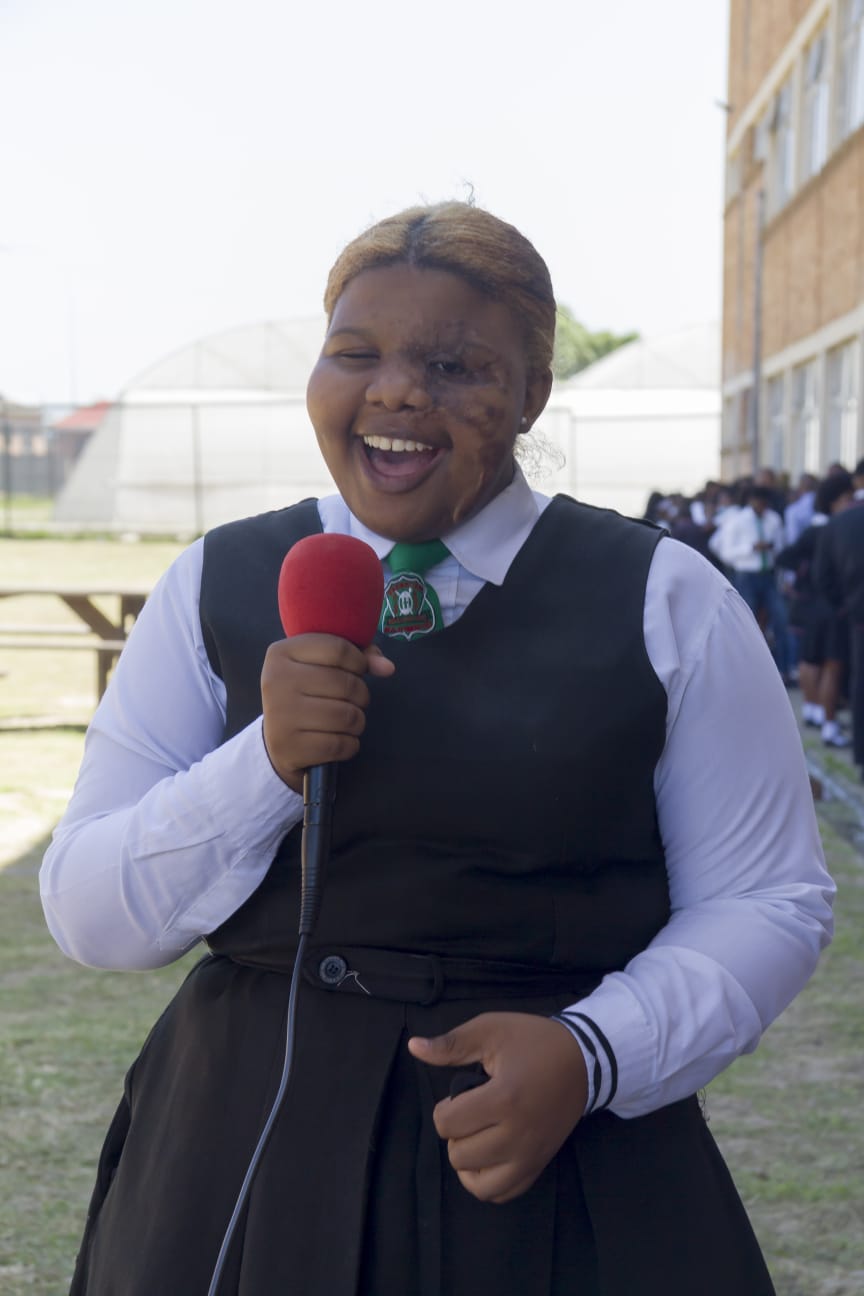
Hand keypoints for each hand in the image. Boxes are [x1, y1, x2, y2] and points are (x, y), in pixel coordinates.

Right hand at [261, 634, 394, 792]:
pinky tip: (338, 740)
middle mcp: (276, 681)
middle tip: (353, 701)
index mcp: (281, 653)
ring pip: (347, 717)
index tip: (357, 670)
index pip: (338, 649)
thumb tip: (388, 668)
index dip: (359, 661)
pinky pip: (341, 745)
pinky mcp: (289, 747)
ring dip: (358, 721)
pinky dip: (349, 744)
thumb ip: (358, 656)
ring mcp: (280, 715)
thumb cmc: (306, 693)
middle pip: (346, 684)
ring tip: (348, 720)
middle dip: (361, 695)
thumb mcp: (322, 664)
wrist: (275, 739)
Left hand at [408, 1012, 587, 1203]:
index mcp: (503, 1099)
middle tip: (472, 1111)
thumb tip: (413, 1047)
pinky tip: (488, 1156)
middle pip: (459, 1155)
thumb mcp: (491, 1030)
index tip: (463, 1093)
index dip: (444, 1107)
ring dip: (468, 1162)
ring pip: (478, 1185)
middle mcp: (517, 1135)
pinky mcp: (539, 1165)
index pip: (447, 1124)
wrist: (584, 1061)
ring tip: (477, 1136)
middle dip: (455, 1132)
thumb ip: (451, 1044)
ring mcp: (530, 1156)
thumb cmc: (534, 1042)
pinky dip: (487, 1181)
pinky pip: (503, 1194)